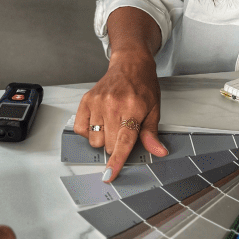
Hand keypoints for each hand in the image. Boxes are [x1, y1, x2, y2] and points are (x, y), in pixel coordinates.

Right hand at [74, 55, 166, 182]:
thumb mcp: (154, 109)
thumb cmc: (143, 85)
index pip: (123, 141)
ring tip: (112, 123)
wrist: (130, 63)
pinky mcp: (86, 100)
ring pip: (94, 139)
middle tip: (123, 129)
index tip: (109, 175)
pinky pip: (81, 128)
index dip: (116, 160)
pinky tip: (99, 122)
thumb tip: (158, 151)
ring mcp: (97, 102)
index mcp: (132, 108)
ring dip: (103, 138)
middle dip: (116, 144)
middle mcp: (112, 105)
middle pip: (108, 144)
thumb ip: (151, 133)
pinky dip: (89, 131)